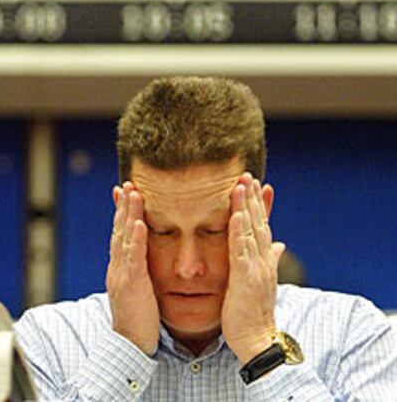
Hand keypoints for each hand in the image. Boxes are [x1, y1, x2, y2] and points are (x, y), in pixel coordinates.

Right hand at [106, 183, 159, 354]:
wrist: (129, 346)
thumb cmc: (138, 318)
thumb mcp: (137, 287)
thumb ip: (138, 269)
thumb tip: (142, 255)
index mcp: (120, 266)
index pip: (120, 233)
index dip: (122, 211)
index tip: (125, 191)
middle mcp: (117, 266)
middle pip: (119, 230)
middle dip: (123, 205)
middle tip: (128, 183)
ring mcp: (122, 274)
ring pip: (124, 238)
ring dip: (128, 214)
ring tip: (133, 193)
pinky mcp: (132, 285)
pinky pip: (134, 258)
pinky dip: (136, 239)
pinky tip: (140, 223)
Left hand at [221, 173, 284, 364]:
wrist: (258, 341)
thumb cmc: (254, 312)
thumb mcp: (261, 280)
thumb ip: (270, 259)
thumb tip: (279, 244)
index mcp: (264, 259)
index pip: (262, 224)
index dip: (257, 203)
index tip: (252, 183)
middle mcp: (263, 259)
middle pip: (257, 221)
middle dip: (251, 197)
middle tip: (245, 173)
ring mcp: (256, 268)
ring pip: (250, 231)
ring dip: (245, 206)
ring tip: (240, 185)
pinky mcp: (245, 279)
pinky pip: (241, 251)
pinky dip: (238, 231)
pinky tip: (234, 215)